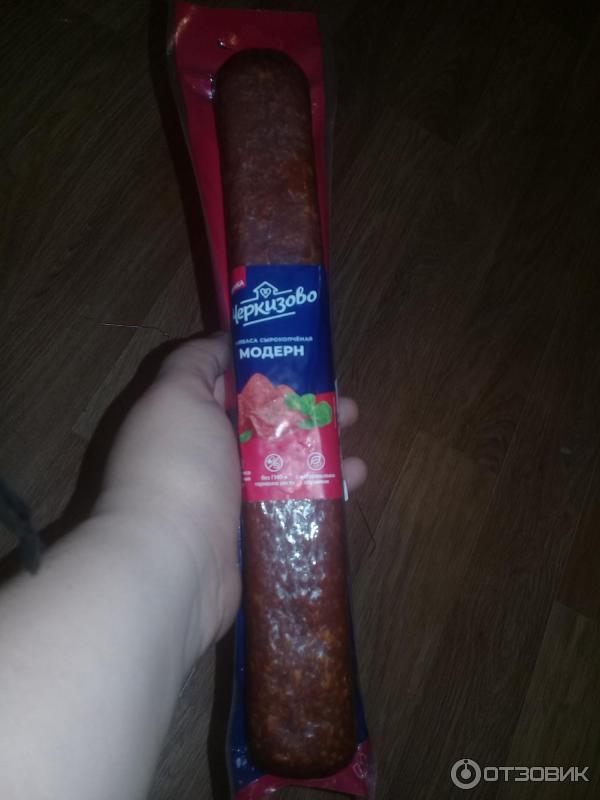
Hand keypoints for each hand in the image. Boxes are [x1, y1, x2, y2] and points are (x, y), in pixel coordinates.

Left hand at [96, 334, 365, 656]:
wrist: (173, 565)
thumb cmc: (179, 468)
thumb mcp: (176, 394)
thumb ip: (195, 360)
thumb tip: (223, 340)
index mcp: (185, 422)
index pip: (227, 386)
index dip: (265, 369)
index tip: (302, 358)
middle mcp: (207, 458)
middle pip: (264, 424)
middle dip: (304, 407)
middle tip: (342, 401)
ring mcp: (232, 500)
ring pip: (286, 462)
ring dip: (323, 445)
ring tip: (354, 433)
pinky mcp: (257, 534)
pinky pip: (296, 503)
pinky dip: (327, 488)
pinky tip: (354, 477)